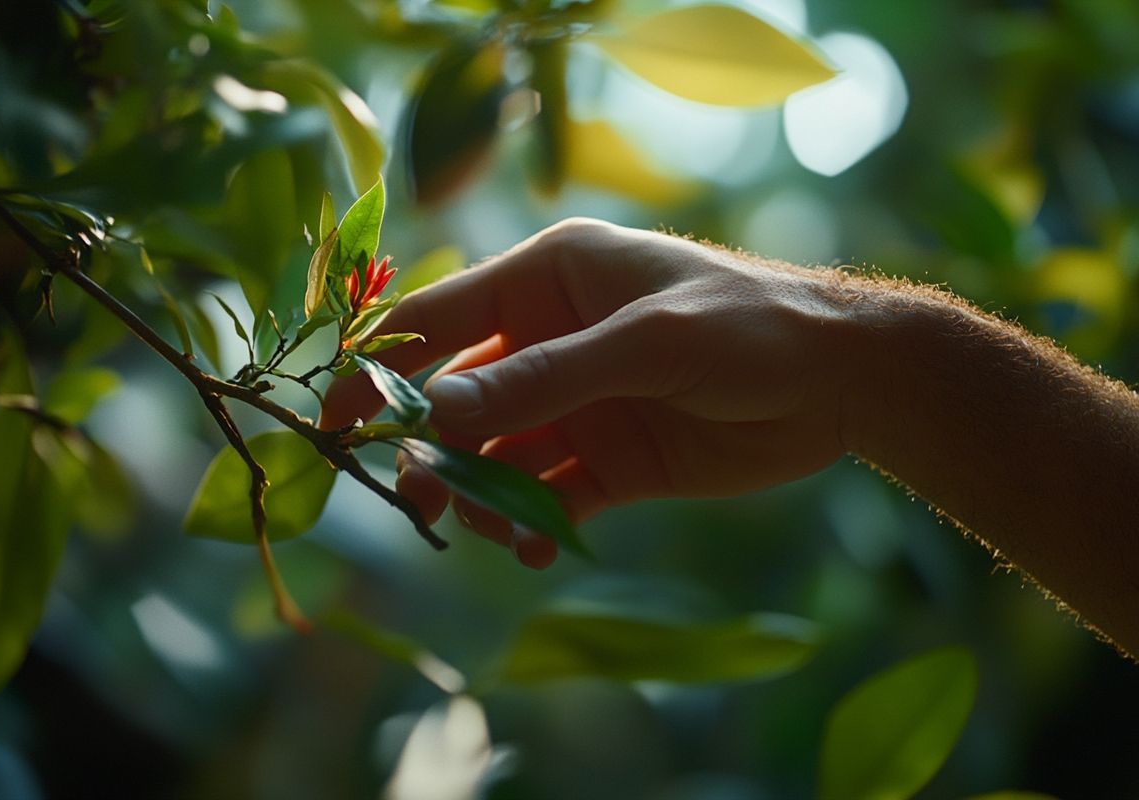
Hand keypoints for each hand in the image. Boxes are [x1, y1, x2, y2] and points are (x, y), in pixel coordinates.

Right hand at [322, 218, 867, 566]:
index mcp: (547, 280)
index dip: (382, 366)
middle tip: (421, 496)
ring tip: (492, 529)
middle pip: (461, 398)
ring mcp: (579, 404)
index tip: (335, 419)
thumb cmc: (747, 326)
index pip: (440, 319)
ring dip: (483, 494)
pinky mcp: (609, 460)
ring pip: (498, 455)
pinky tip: (534, 547)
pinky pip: (548, 497)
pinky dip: (532, 524)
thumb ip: (542, 378)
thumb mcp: (643, 344)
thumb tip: (437, 411)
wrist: (843, 381)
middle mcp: (551, 339)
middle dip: (436, 447)